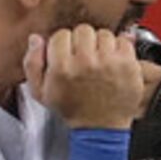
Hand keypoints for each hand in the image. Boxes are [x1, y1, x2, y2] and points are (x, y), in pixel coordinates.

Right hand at [25, 25, 147, 130]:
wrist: (99, 129)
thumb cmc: (72, 110)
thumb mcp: (41, 92)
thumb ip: (32, 63)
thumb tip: (36, 39)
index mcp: (62, 67)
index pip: (61, 34)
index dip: (63, 44)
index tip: (67, 54)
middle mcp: (86, 62)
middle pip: (83, 30)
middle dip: (82, 42)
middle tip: (84, 58)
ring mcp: (109, 63)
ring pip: (104, 34)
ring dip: (101, 45)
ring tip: (99, 61)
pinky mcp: (128, 65)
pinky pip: (124, 41)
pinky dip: (120, 49)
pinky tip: (113, 63)